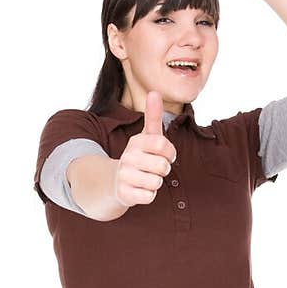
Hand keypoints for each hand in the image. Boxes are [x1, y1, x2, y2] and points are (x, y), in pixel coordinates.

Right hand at [114, 90, 176, 207]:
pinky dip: (149, 194)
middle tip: (153, 168)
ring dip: (156, 182)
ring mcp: (125, 175)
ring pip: (157, 182)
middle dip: (163, 169)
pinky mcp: (124, 193)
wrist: (116, 180)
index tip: (165, 154)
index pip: (163, 144)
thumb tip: (154, 91)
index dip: (170, 152)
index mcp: (136, 142)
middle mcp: (128, 157)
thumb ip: (153, 116)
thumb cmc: (139, 156)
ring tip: (146, 178)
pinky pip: (149, 196)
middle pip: (163, 166)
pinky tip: (140, 189)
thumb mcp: (146, 136)